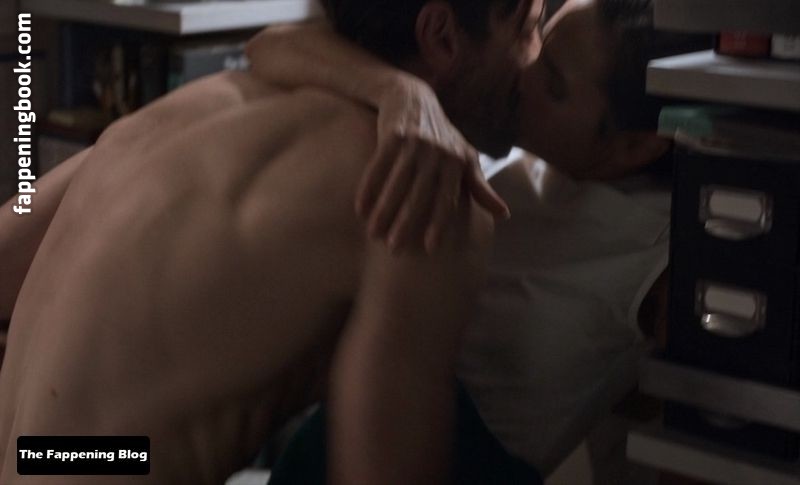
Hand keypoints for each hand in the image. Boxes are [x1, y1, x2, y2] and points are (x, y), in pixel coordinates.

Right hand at [358, 79, 509, 253]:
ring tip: (373, 233)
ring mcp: (414, 143)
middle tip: (394, 249)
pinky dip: (368, 188)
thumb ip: (481, 188)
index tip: (429, 248)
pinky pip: (378, 167)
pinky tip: (360, 209)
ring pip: (397, 184)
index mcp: (457, 162)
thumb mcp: (465, 158)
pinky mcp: (392, 135)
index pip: (447, 199)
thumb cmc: (442, 136)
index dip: (439, 224)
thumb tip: (505, 216)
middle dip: (406, 223)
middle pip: (420, 195)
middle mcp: (438, 153)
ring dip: (384, 210)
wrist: (413, 97)